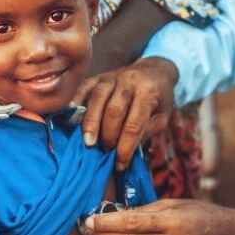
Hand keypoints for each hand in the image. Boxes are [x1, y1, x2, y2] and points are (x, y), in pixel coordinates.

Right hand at [72, 56, 178, 170]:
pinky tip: (71, 119)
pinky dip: (76, 102)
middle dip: (108, 135)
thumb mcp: (163, 116)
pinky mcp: (99, 76)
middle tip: (105, 152)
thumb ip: (148, 131)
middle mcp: (129, 81)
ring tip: (88, 142)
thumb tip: (128, 151)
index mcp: (149, 92)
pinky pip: (84, 87)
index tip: (120, 164)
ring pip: (97, 98)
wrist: (155, 69)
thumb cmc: (159, 98)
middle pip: (114, 110)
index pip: (134, 124)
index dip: (125, 147)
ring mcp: (112, 76)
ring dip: (91, 122)